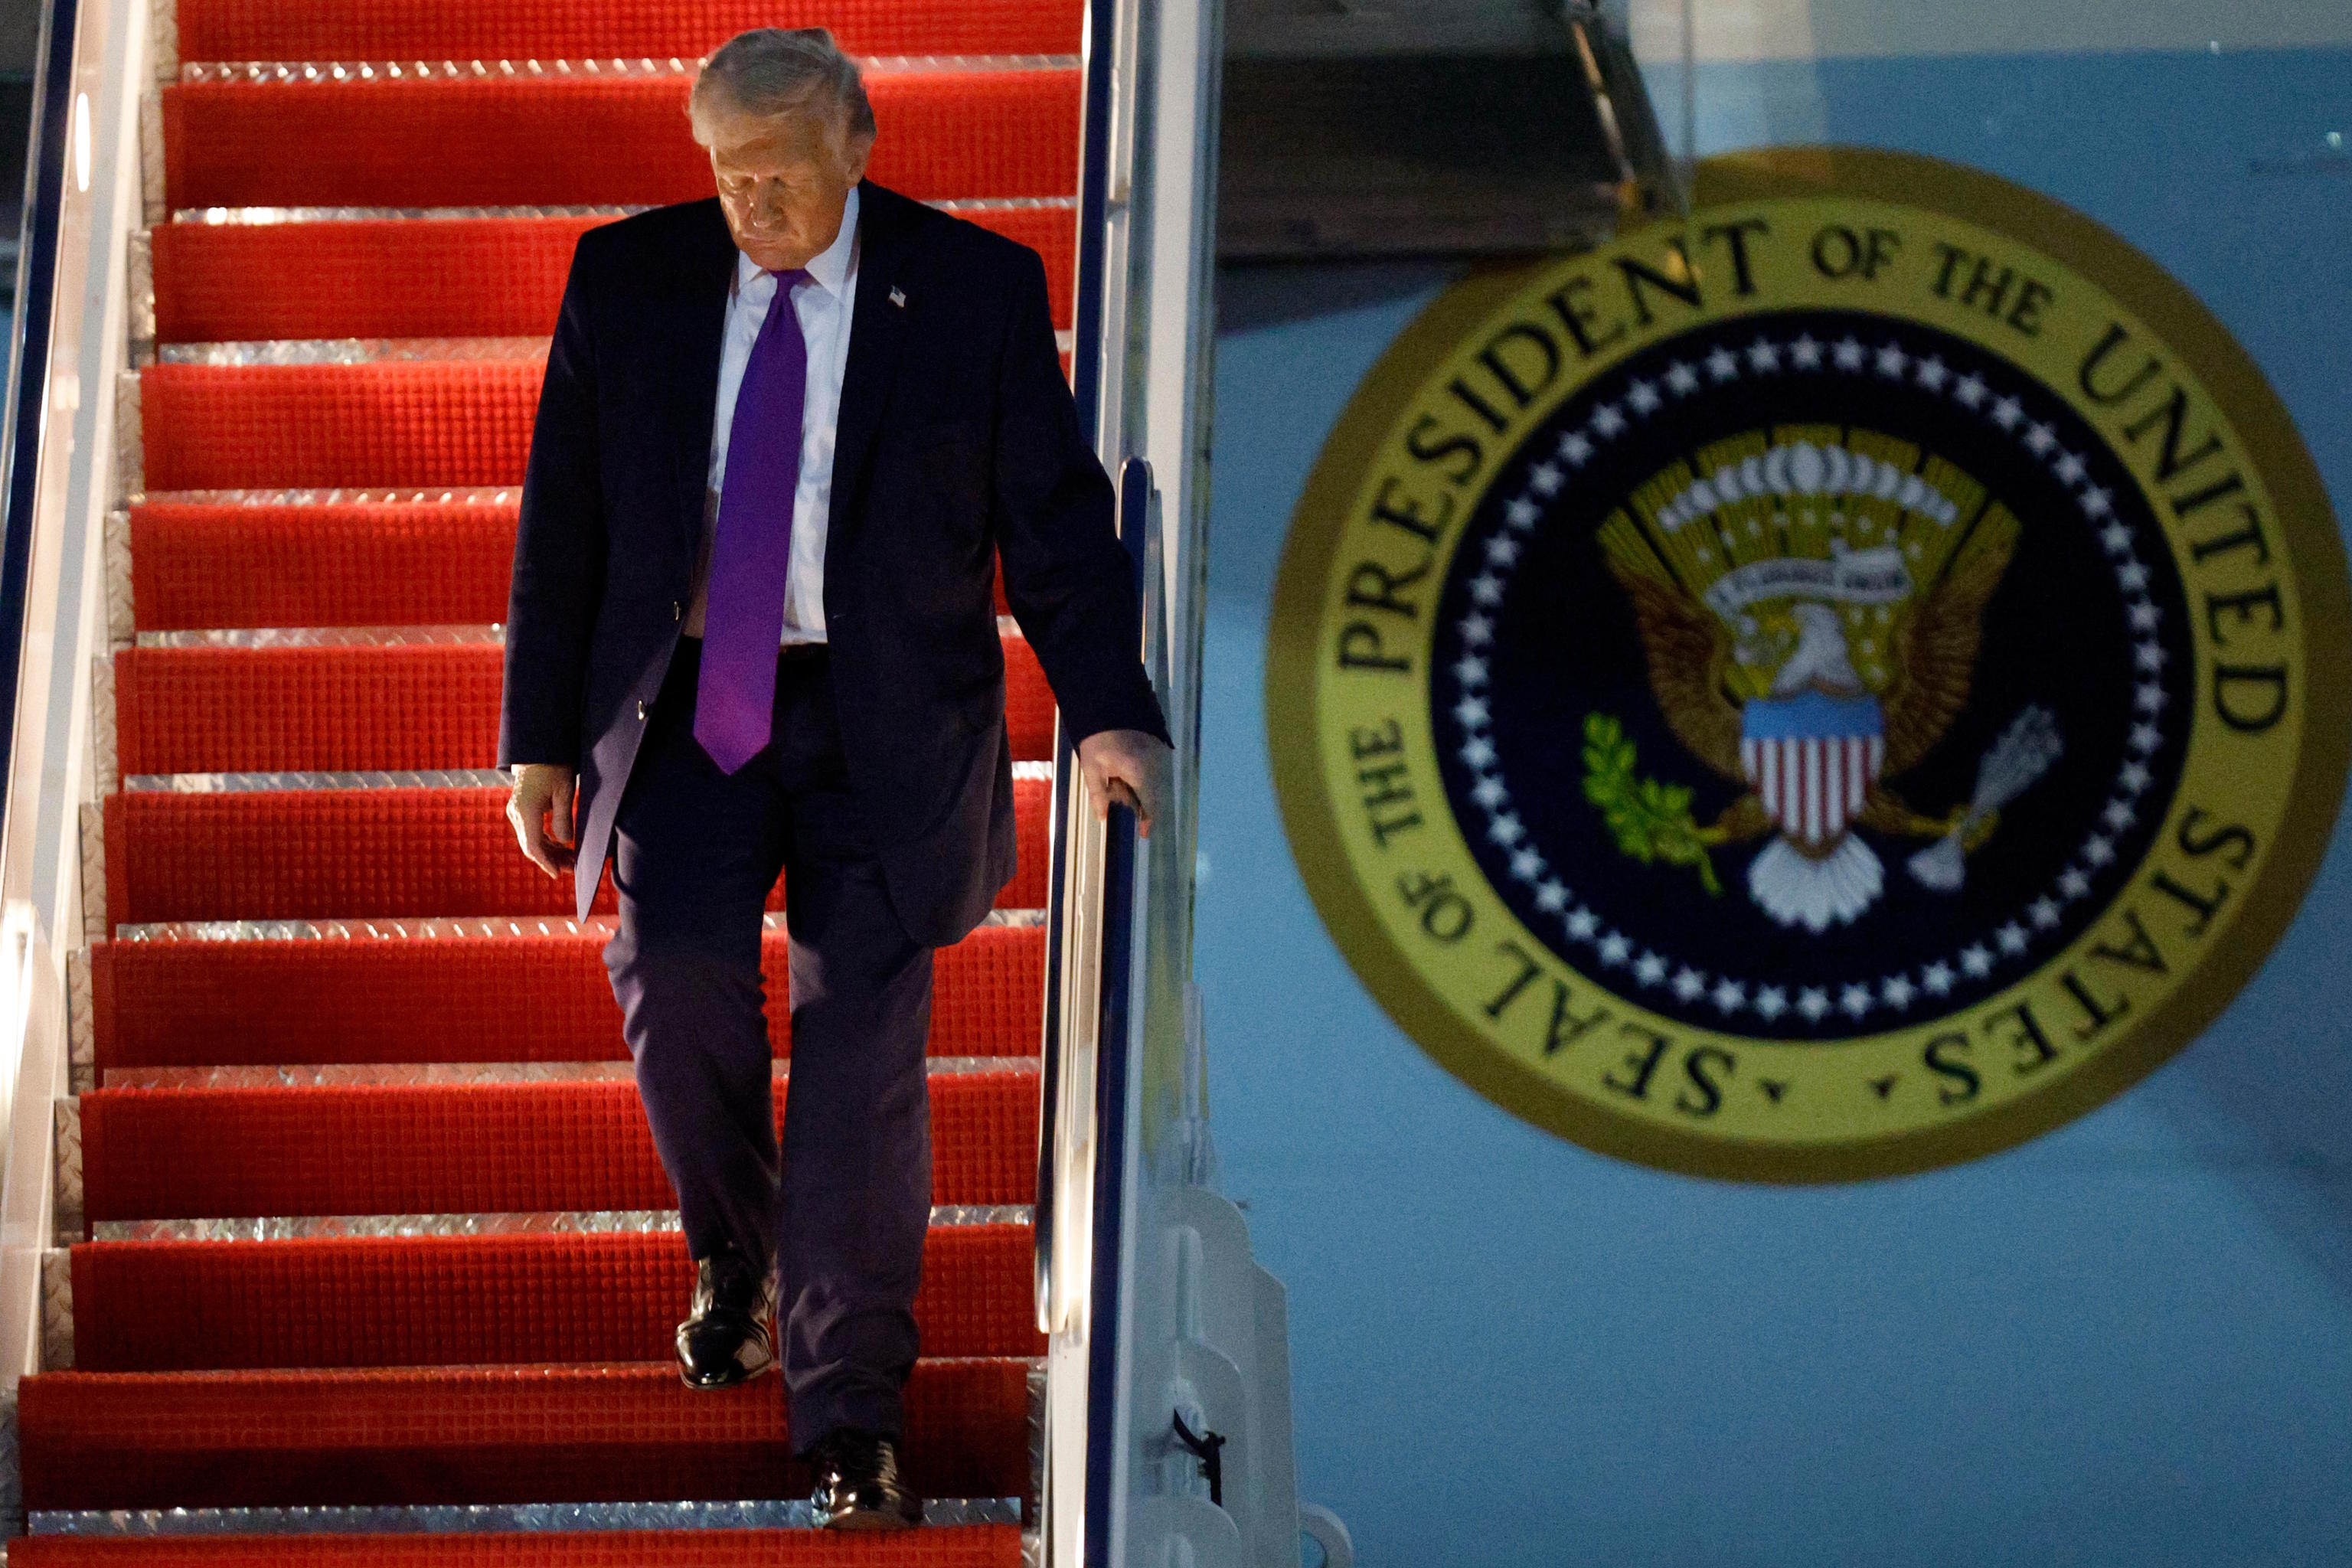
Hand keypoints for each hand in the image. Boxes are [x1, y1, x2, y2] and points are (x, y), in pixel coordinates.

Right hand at [507, 762, 577, 877]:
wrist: (539, 751)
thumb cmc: (554, 767)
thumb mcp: (564, 791)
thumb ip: (563, 818)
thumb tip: (565, 842)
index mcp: (526, 810)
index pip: (533, 845)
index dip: (546, 862)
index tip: (558, 873)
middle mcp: (516, 814)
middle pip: (531, 846)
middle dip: (550, 860)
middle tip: (570, 868)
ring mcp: (516, 812)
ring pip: (530, 841)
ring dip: (548, 852)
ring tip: (569, 860)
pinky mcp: (520, 810)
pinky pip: (531, 832)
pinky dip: (545, 841)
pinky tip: (560, 847)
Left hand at [1076, 729, 1171, 837]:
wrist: (1105, 705)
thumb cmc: (1095, 738)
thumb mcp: (1092, 767)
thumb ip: (1099, 795)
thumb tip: (1103, 818)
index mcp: (1138, 772)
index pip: (1150, 803)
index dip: (1148, 820)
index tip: (1144, 834)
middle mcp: (1154, 764)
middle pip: (1152, 794)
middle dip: (1136, 801)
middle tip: (1116, 793)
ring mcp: (1158, 754)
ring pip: (1153, 782)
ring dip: (1138, 788)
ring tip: (1116, 778)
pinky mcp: (1158, 745)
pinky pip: (1153, 769)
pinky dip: (1141, 776)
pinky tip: (1124, 769)